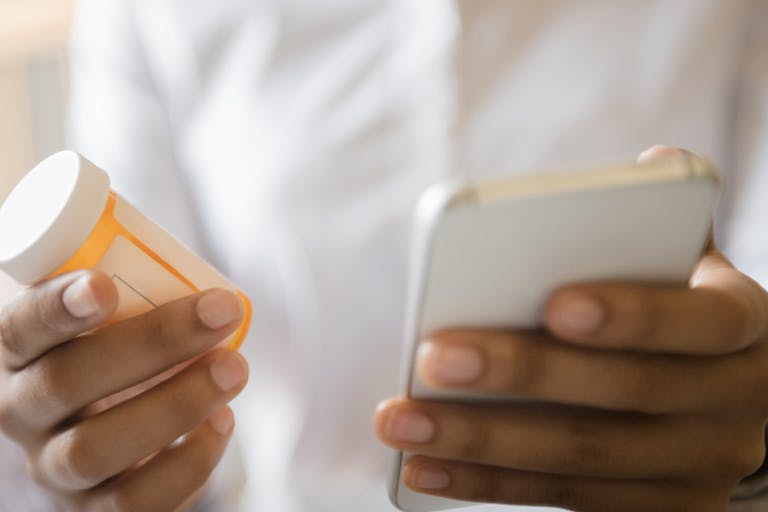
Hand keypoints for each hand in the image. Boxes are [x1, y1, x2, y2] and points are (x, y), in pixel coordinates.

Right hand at [0, 271, 248, 510]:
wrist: (118, 432)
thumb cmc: (121, 357)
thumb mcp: (114, 321)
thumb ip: (138, 297)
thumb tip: (208, 293)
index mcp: (21, 353)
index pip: (21, 329)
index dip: (56, 308)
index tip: (104, 286)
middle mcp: (23, 412)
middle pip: (65, 382)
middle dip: (154, 343)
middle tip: (222, 312)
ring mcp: (55, 468)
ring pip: (95, 449)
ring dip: (177, 404)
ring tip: (234, 368)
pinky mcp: (96, 509)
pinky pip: (136, 501)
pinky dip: (189, 461)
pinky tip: (223, 421)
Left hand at [375, 148, 767, 511]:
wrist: (728, 401)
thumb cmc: (683, 313)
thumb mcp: (690, 268)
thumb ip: (665, 225)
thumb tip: (648, 165)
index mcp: (744, 328)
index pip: (701, 323)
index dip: (633, 315)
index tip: (553, 303)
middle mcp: (731, 407)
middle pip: (624, 395)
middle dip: (523, 375)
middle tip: (434, 355)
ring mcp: (695, 469)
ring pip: (580, 457)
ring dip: (481, 439)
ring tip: (402, 419)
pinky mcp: (656, 511)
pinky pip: (562, 498)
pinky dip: (488, 483)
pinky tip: (425, 466)